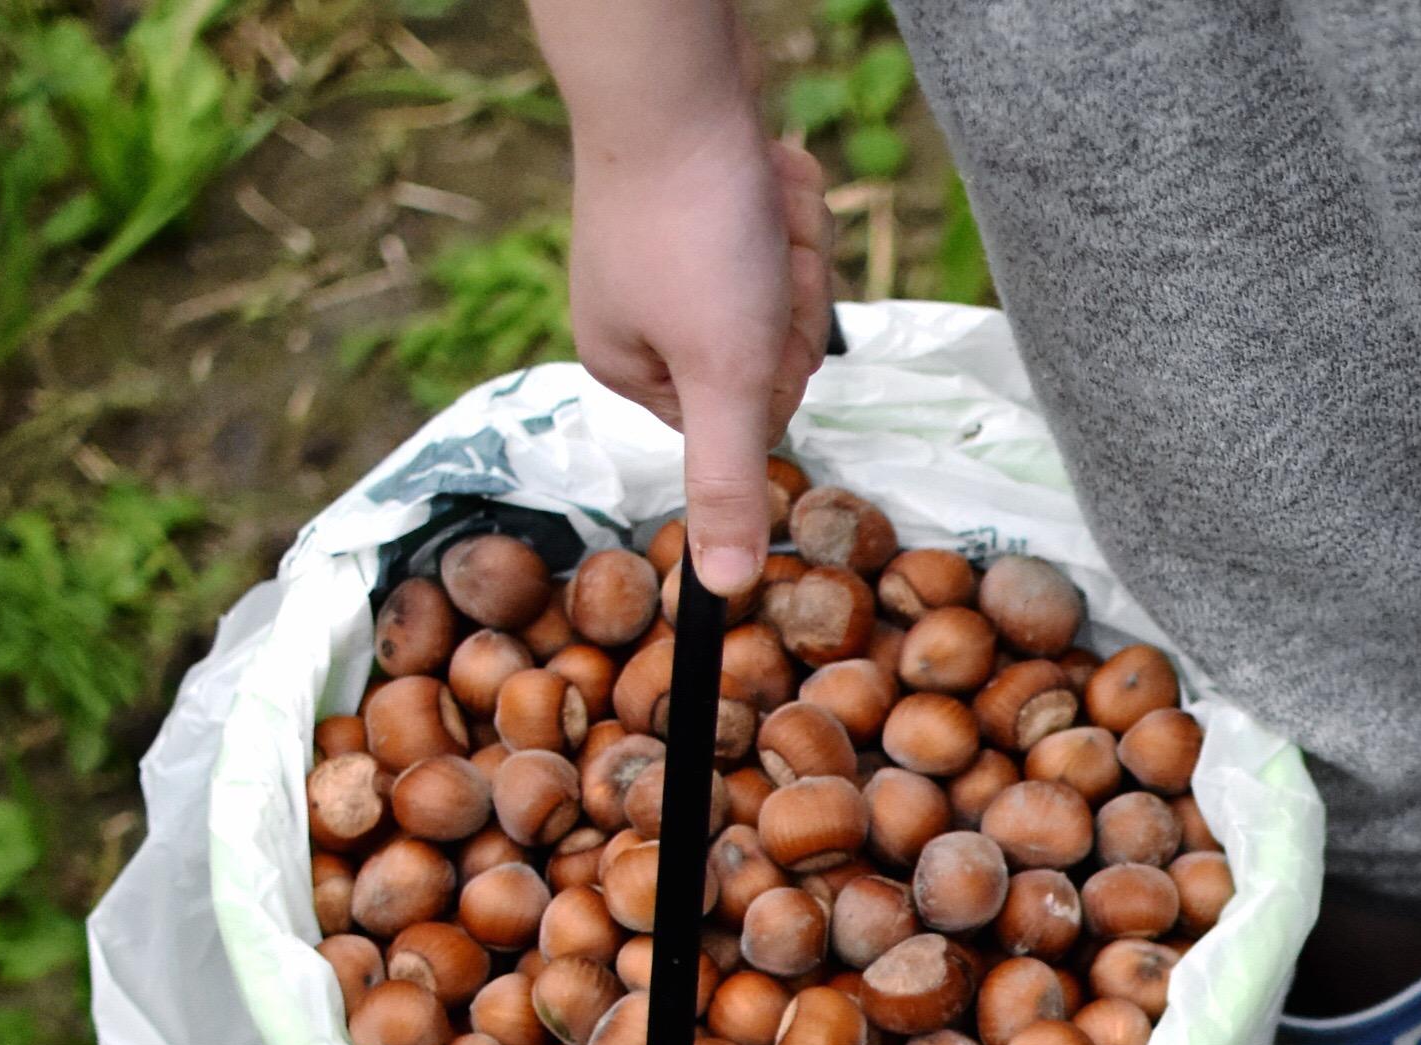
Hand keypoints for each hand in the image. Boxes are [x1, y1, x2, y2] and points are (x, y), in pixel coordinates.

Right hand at [529, 3, 832, 595]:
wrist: (674, 77)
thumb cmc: (692, 224)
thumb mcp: (723, 372)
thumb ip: (727, 482)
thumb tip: (723, 592)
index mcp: (629, 368)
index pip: (746, 415)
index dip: (768, 370)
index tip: (748, 319)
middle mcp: (645, 317)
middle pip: (769, 354)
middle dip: (785, 300)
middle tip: (754, 252)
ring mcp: (676, 258)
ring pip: (782, 289)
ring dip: (791, 246)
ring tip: (755, 203)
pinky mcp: (707, 202)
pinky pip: (778, 227)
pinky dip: (786, 202)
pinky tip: (761, 173)